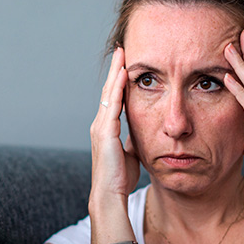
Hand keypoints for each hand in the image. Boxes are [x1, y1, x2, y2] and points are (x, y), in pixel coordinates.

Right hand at [89, 47, 140, 200]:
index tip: (126, 64)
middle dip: (115, 69)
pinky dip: (117, 87)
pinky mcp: (105, 132)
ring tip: (122, 53)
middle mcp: (100, 124)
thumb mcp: (131, 153)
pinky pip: (112, 104)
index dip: (118, 80)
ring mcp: (100, 127)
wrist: (109, 194)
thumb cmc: (120, 178)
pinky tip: (123, 73)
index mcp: (106, 128)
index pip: (113, 98)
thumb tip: (144, 132)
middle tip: (122, 49)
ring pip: (108, 92)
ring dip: (116, 71)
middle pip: (108, 90)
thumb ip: (133, 140)